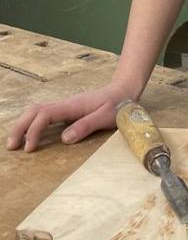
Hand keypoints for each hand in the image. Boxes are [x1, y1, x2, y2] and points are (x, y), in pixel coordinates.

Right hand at [5, 82, 135, 152]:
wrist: (124, 90)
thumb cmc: (117, 105)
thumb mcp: (105, 117)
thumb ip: (86, 127)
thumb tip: (64, 139)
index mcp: (73, 105)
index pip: (45, 115)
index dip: (34, 131)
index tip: (29, 148)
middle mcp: (65, 103)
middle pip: (34, 110)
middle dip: (20, 126)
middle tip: (11, 146)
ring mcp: (65, 105)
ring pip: (37, 110)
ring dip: (24, 124)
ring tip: (15, 142)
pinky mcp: (67, 109)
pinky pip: (44, 113)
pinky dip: (32, 122)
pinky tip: (29, 133)